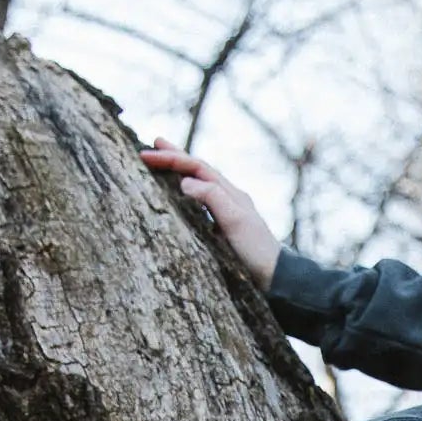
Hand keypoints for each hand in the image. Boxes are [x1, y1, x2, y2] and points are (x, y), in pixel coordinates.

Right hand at [141, 139, 279, 290]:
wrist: (275, 278)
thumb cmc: (255, 249)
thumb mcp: (234, 220)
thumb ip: (211, 198)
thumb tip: (184, 182)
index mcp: (231, 193)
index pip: (198, 168)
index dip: (172, 158)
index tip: (146, 155)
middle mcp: (229, 199)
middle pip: (199, 171)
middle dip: (176, 157)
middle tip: (154, 143)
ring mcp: (228, 213)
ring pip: (200, 185)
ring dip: (181, 172)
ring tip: (163, 164)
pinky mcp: (225, 229)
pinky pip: (202, 203)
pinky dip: (188, 193)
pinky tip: (181, 196)